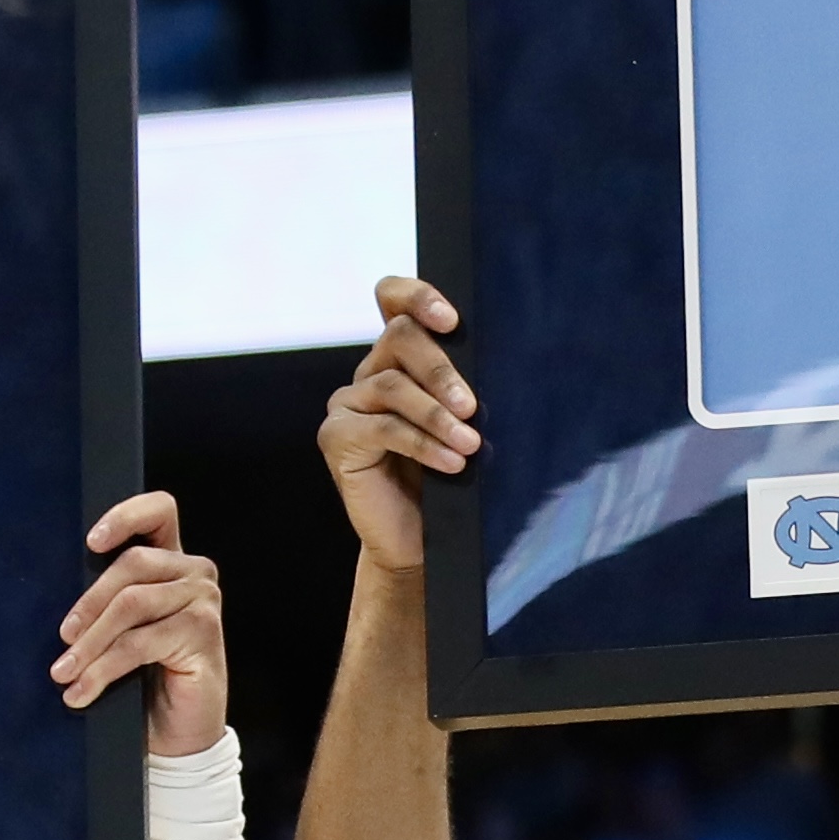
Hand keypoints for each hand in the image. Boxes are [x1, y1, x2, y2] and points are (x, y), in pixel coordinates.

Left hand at [49, 488, 230, 750]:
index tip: (90, 542)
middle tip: (63, 639)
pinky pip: (138, 643)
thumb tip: (53, 593)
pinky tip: (81, 690)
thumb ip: (106, 601)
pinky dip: (103, 669)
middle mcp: (194, 573)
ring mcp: (203, 602)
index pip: (159, 511)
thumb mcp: (121, 631)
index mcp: (172, 562)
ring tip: (64, 673)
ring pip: (131, 604)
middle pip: (132, 564)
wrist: (178, 735)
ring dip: (90, 643)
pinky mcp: (203, 634)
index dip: (125, 515)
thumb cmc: (146, 680)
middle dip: (89, 603)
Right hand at [322, 280, 475, 569]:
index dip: (418, 296)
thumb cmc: (450, 483)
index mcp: (401, 358)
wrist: (420, 543)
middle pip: (399, 338)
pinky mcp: (337, 437)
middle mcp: (370, 373)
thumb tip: (501, 360)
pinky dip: (422, 443)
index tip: (451, 319)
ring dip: (436, 415)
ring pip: (392, 384)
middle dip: (440, 368)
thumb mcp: (464, 426)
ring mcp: (348, 403)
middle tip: (472, 406)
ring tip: (469, 444)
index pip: (394, 301)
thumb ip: (466, 390)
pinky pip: (383, 427)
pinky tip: (451, 464)